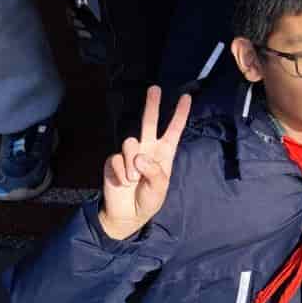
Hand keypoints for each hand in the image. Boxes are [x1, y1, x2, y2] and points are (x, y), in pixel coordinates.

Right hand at [98, 85, 192, 240]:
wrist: (127, 214)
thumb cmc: (148, 200)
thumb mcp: (159, 188)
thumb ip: (154, 171)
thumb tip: (140, 157)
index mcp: (164, 153)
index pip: (173, 130)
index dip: (180, 114)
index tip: (187, 97)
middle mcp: (147, 149)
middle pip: (149, 122)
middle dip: (152, 105)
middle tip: (155, 88)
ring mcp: (130, 154)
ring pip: (130, 142)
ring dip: (132, 163)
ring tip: (133, 179)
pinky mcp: (114, 161)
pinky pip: (117, 159)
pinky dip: (121, 173)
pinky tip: (123, 183)